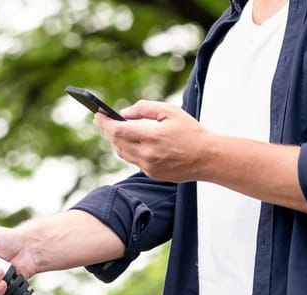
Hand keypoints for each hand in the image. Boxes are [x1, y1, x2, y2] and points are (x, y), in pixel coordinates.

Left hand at [93, 100, 214, 182]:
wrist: (209, 158)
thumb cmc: (192, 132)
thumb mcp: (170, 111)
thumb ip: (144, 108)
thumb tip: (124, 113)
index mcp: (152, 137)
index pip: (117, 131)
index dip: (104, 122)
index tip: (97, 114)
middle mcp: (147, 155)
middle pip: (116, 143)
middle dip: (107, 130)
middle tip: (101, 119)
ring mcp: (149, 167)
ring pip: (122, 153)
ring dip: (116, 141)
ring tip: (114, 129)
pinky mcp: (152, 174)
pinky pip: (134, 161)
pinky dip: (128, 150)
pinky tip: (130, 141)